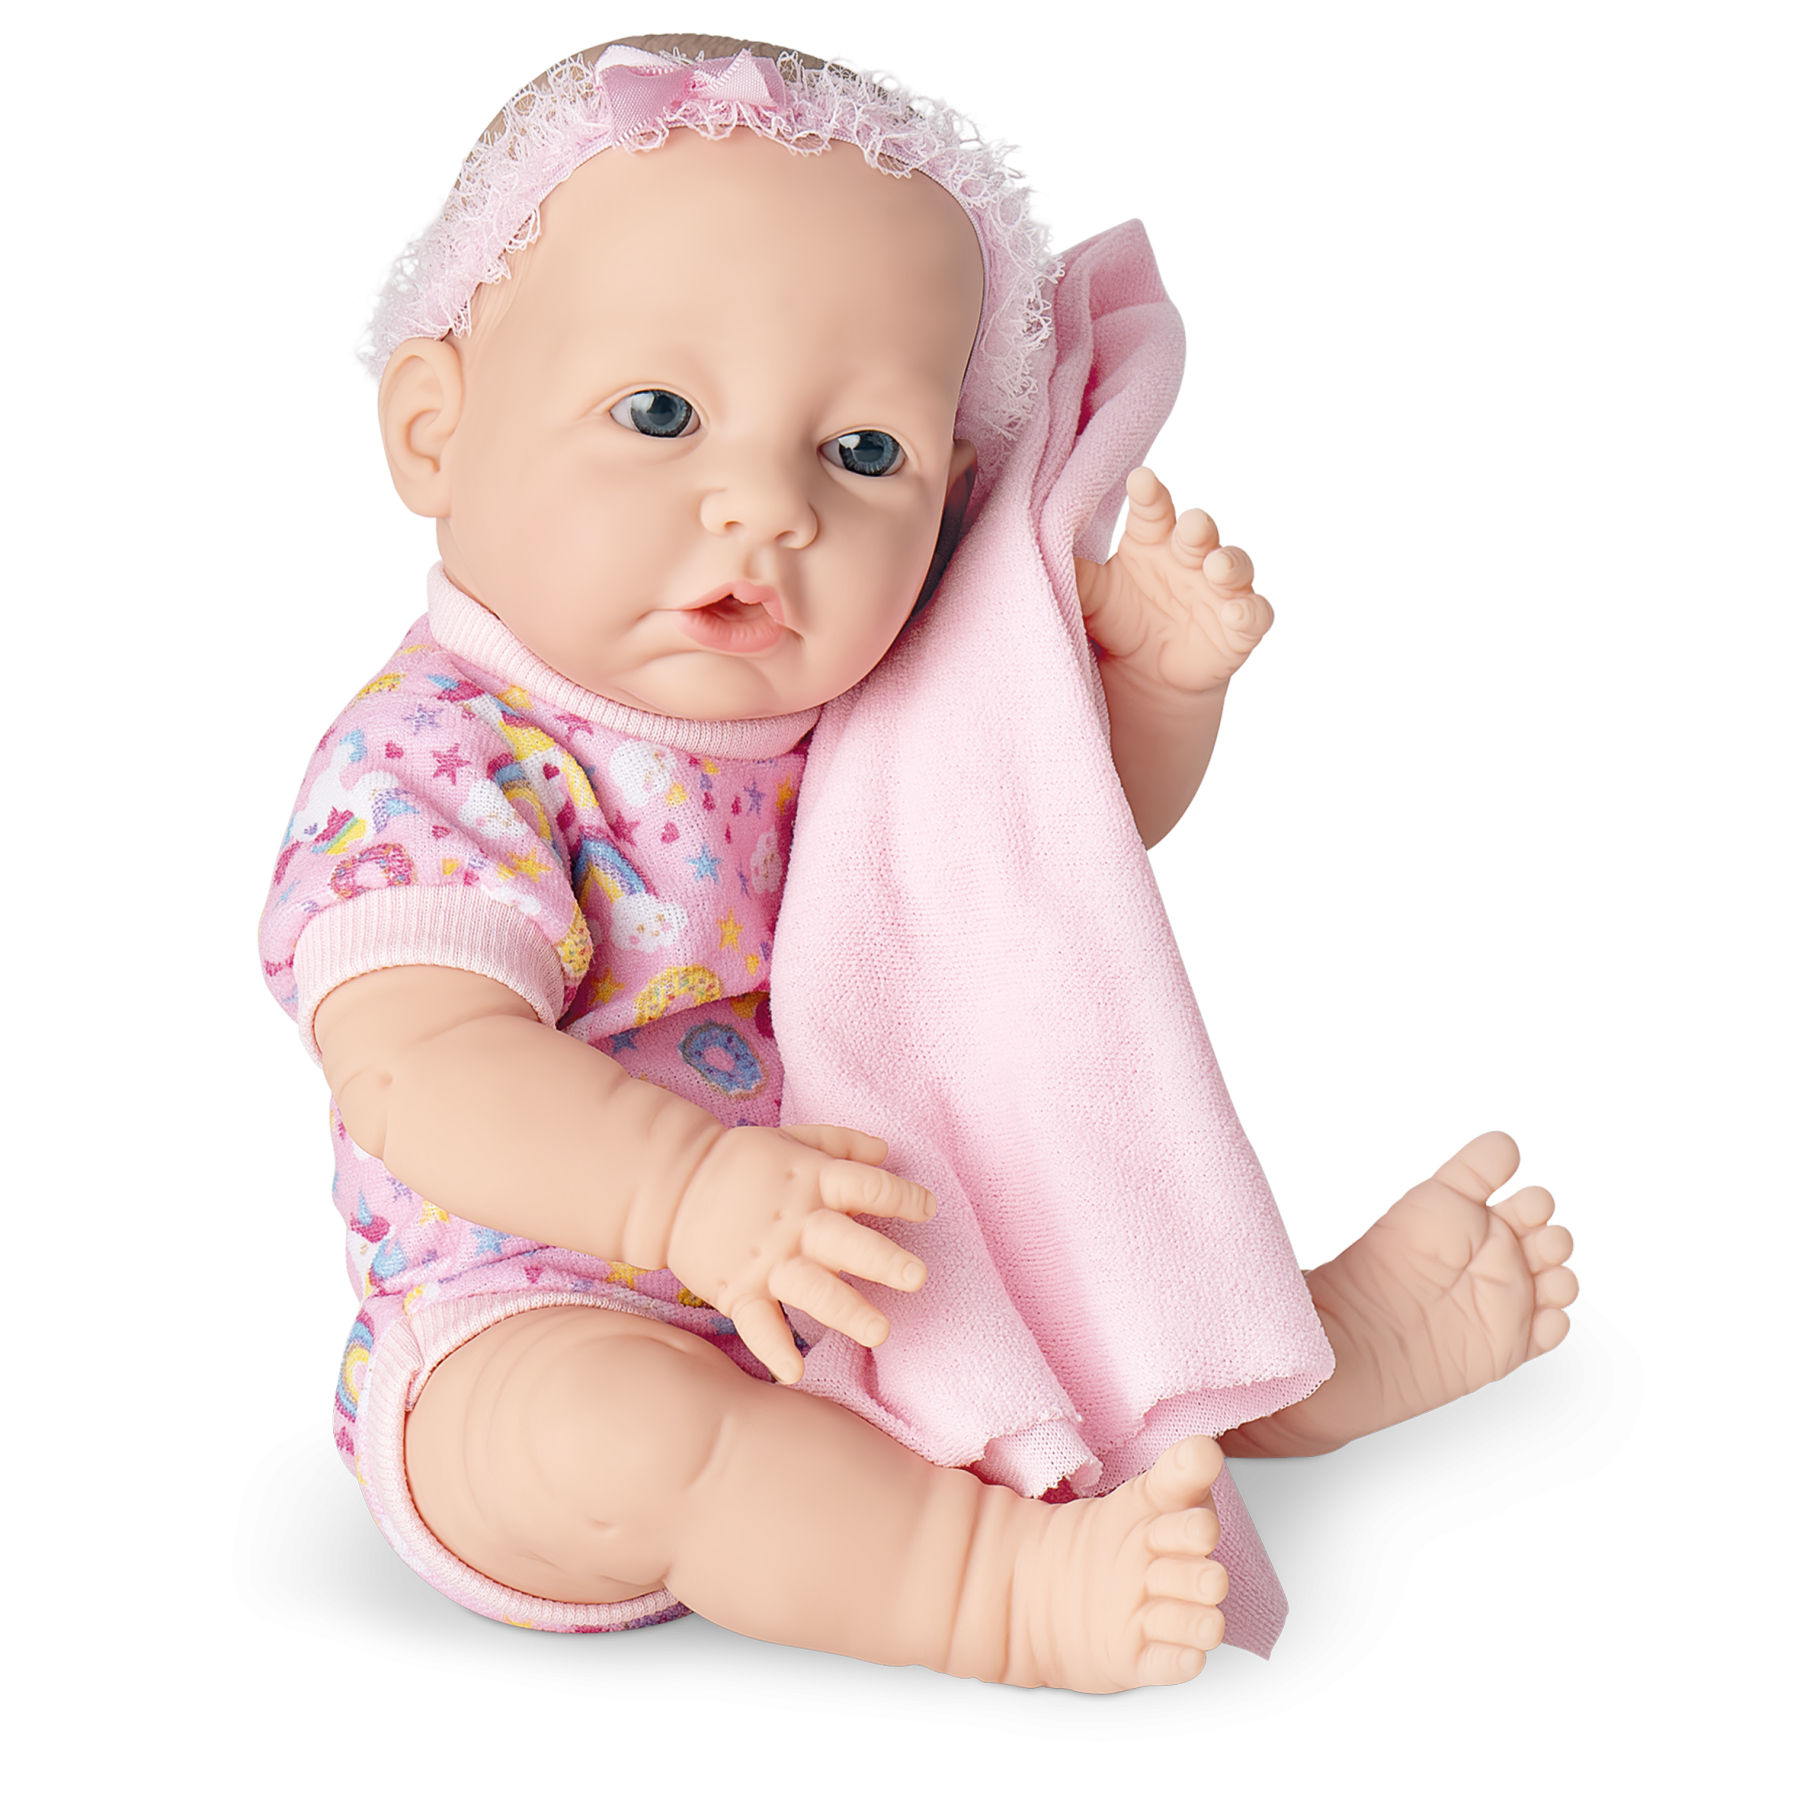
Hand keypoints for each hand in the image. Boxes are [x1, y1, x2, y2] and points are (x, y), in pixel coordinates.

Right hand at [668, 1123, 935, 1382]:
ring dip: (846, 1310)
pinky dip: (773, 1349)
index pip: (866, 1186)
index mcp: (812, 1182)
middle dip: (883, 1259)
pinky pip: (758, 1323)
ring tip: (880, 1332)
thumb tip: (888, 1153)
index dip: (900, 1195)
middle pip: (846, 1241)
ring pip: (812, 1288)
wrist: (671, 1184)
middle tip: (918, 1277)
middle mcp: (796, 1224)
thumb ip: (841, 1144)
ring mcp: (767, 1261)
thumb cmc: (741, 1161)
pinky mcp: (738, 1290)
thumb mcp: (793, 1138)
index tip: (927, 1209)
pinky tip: (794, 1373)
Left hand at [1076, 467, 1274, 697]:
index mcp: (1151, 541)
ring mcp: (1218, 590)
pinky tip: (1236, 613)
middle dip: (1198, 528)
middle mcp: (1189, 557)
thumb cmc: (1116, 617)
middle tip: (1191, 525)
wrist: (1145, 673)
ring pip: (1233, 567)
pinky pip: (1253, 616)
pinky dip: (1248, 613)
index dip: (1150, 495)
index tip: (1141, 480)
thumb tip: (1025, 537)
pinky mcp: (1238, 626)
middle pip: (1199, 533)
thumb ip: (1069, 571)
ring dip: (1229, 564)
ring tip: (1216, 567)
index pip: (1152, 510)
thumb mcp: (1088, 595)